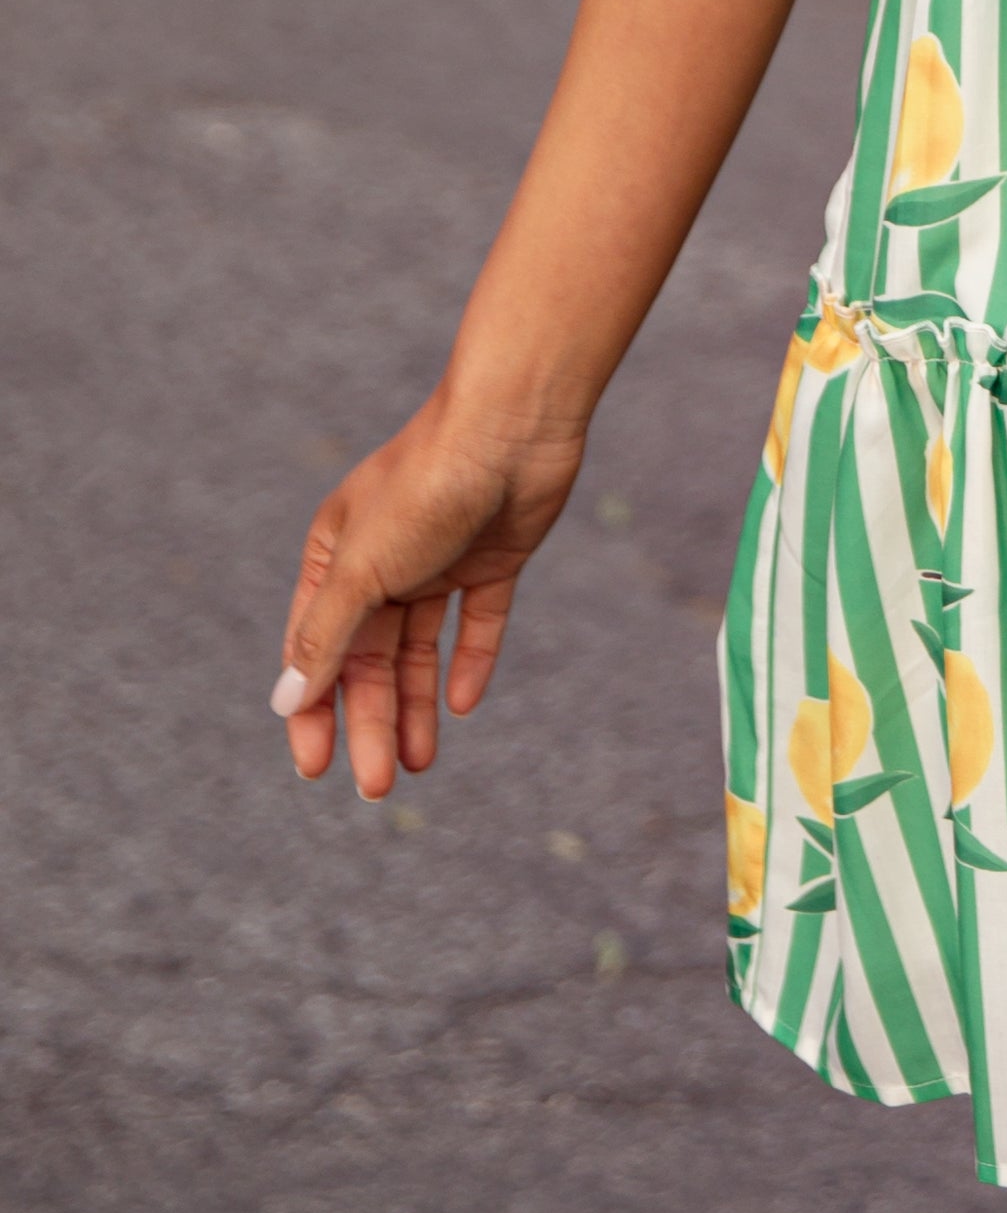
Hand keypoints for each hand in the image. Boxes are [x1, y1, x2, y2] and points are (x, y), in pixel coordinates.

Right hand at [270, 397, 584, 796]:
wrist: (514, 424)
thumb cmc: (427, 485)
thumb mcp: (364, 569)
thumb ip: (327, 637)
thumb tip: (286, 701)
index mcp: (336, 556)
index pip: (315, 649)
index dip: (312, 711)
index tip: (316, 769)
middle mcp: (383, 560)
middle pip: (370, 659)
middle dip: (372, 722)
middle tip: (379, 788)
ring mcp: (439, 559)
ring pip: (420, 649)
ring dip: (417, 705)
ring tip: (419, 763)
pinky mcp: (492, 558)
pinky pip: (476, 623)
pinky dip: (468, 662)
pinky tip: (461, 705)